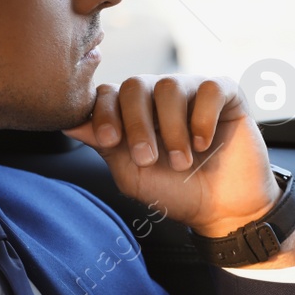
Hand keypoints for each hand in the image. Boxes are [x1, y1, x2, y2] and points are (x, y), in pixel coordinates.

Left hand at [62, 75, 277, 238]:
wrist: (222, 210)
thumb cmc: (176, 192)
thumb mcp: (133, 173)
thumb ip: (105, 145)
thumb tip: (68, 124)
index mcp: (133, 112)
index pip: (108, 93)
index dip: (104, 112)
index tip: (108, 140)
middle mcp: (159, 96)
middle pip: (134, 85)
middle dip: (136, 123)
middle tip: (148, 158)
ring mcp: (192, 91)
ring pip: (169, 85)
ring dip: (172, 130)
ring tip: (181, 162)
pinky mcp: (226, 94)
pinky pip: (209, 88)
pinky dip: (203, 118)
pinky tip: (204, 144)